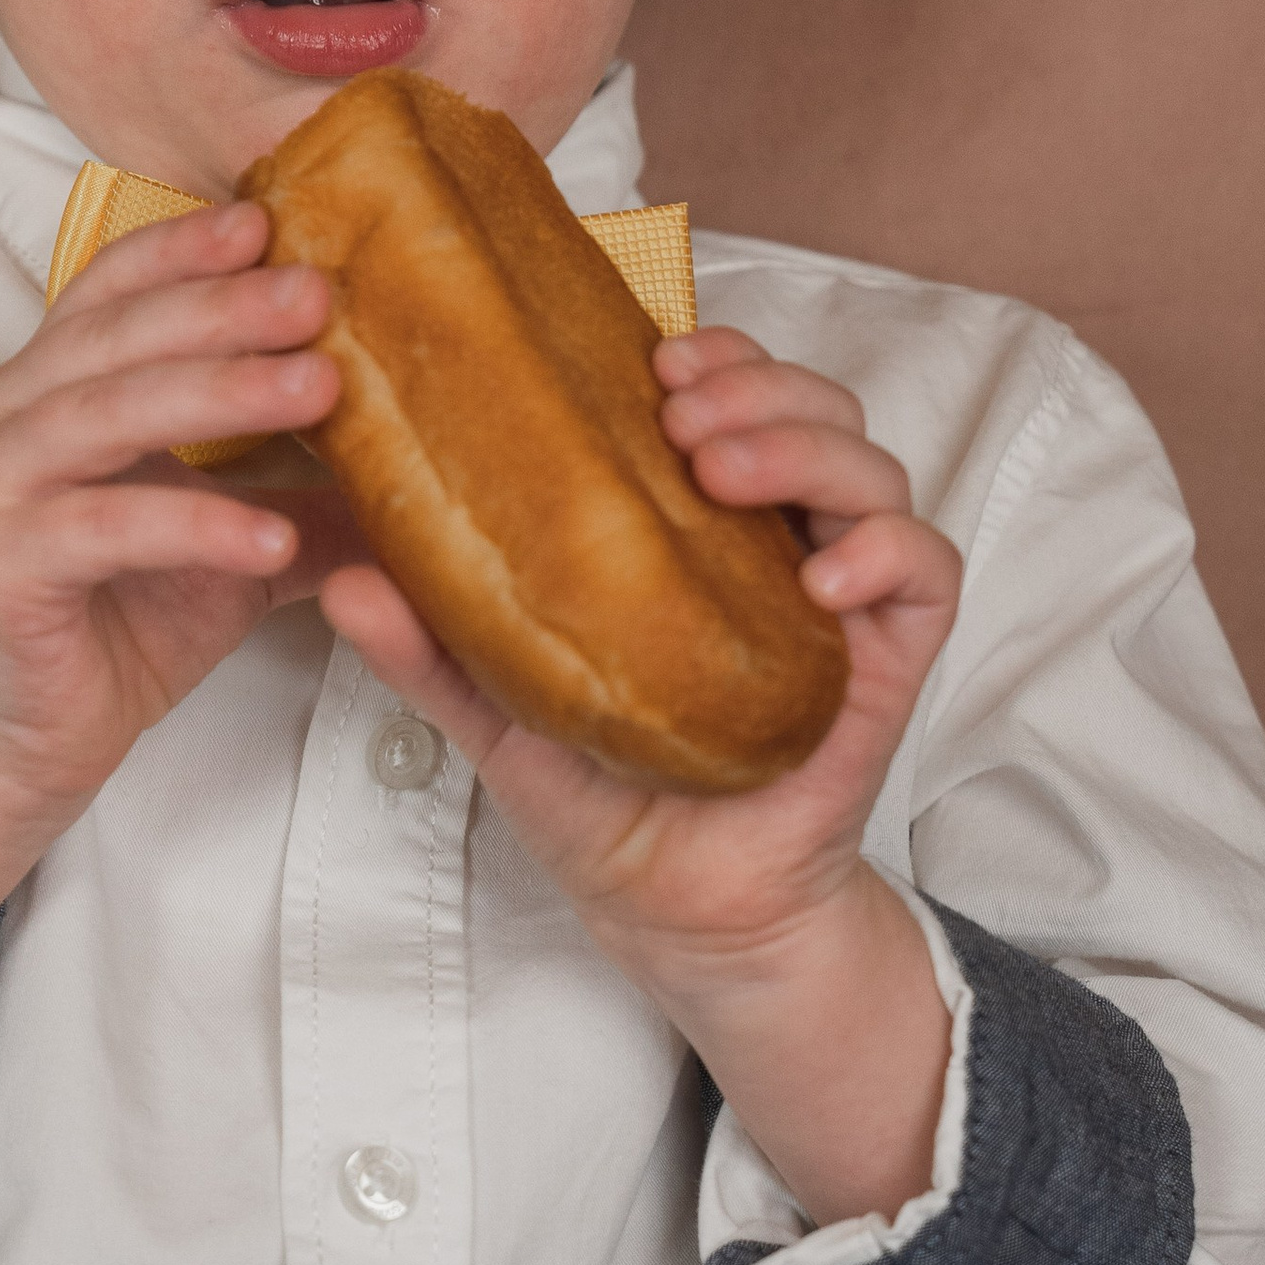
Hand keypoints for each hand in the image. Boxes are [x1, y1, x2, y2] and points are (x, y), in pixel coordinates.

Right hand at [0, 203, 352, 1003]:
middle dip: (226, 308)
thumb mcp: (231, 543)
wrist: (23, 740)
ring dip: (219, 392)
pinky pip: (106, 525)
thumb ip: (304, 494)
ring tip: (320, 387)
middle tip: (320, 293)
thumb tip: (431, 467)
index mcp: (51, 385)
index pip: (113, 286)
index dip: (187, 251)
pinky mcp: (3, 562)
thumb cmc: (120, 620)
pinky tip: (273, 537)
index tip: (274, 221)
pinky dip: (193, 524)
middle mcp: (8, 413)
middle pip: (121, 335)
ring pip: (109, 412)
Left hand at [321, 324, 964, 1221]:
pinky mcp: (884, 659)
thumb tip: (339, 582)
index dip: (708, 354)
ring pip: (870, 466)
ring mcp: (837, 595)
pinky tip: (822, 577)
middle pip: (807, 405)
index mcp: (694, 524)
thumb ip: (425, 647)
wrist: (669, 910)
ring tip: (728, 474)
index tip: (648, 357)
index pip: (724, 395)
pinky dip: (887, 553)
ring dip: (807, 446)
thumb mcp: (496, 710)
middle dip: (756, 383)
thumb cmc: (598, 793)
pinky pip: (926, 572)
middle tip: (681, 414)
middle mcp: (774, 541)